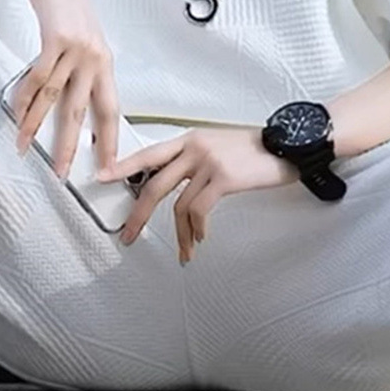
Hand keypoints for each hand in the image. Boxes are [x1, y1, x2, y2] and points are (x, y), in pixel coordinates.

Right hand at [10, 0, 119, 178]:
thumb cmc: (69, 11)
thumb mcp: (87, 44)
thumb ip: (85, 74)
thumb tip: (78, 109)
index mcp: (106, 65)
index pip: (111, 111)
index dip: (109, 141)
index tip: (108, 167)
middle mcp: (95, 60)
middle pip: (82, 113)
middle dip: (71, 147)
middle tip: (63, 173)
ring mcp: (76, 50)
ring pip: (53, 99)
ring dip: (36, 127)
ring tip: (25, 148)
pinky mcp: (55, 41)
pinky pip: (37, 79)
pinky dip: (23, 100)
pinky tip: (16, 116)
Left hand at [96, 127, 301, 262]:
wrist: (288, 144)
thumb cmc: (256, 149)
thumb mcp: (218, 146)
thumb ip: (194, 161)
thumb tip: (176, 185)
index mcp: (189, 139)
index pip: (148, 154)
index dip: (122, 166)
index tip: (101, 176)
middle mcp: (194, 147)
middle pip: (154, 184)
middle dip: (138, 214)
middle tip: (128, 234)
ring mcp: (207, 162)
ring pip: (178, 205)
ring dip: (180, 234)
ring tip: (184, 251)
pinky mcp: (223, 177)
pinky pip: (199, 209)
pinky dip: (198, 228)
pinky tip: (201, 238)